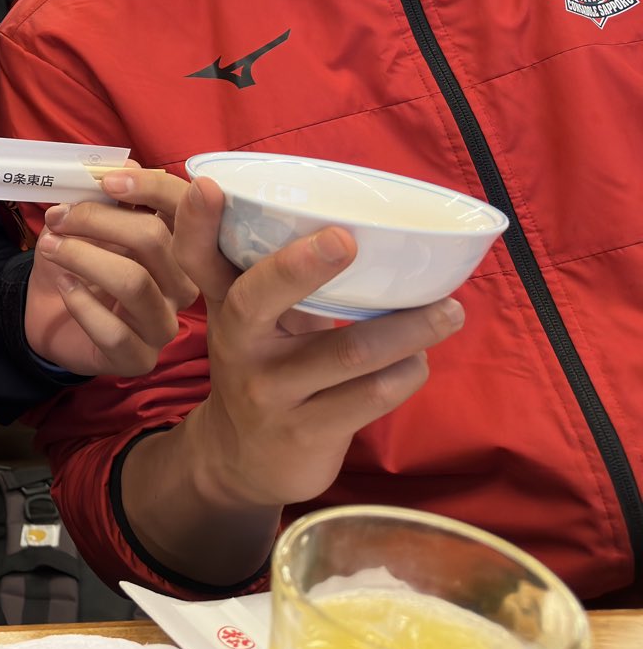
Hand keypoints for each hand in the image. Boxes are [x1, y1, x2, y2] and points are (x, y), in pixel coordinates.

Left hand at [23, 167, 197, 376]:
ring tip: (51, 247)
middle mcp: (182, 284)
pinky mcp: (139, 359)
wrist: (45, 312)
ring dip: (82, 257)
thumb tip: (123, 165)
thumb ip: (107, 194)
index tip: (109, 181)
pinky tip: (63, 288)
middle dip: (98, 220)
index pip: (186, 208)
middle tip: (58, 217)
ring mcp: (163, 324)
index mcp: (177, 243)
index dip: (153, 188)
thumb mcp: (84, 220)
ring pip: (134, 282)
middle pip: (153, 239)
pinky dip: (81, 303)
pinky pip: (114, 331)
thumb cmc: (75, 259)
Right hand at [172, 175, 465, 510]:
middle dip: (301, 266)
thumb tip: (360, 227)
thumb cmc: (264, 368)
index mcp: (224, 305)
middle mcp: (237, 344)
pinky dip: (408, 373)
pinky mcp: (306, 431)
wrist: (243, 461)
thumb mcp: (252, 324)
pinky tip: (420, 362)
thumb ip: (277, 281)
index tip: (209, 186)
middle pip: (257, 298)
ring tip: (450, 312)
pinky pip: (371, 396)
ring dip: (407, 329)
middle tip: (347, 239)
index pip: (197, 257)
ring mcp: (269, 391)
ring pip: (345, 352)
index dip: (197, 222)